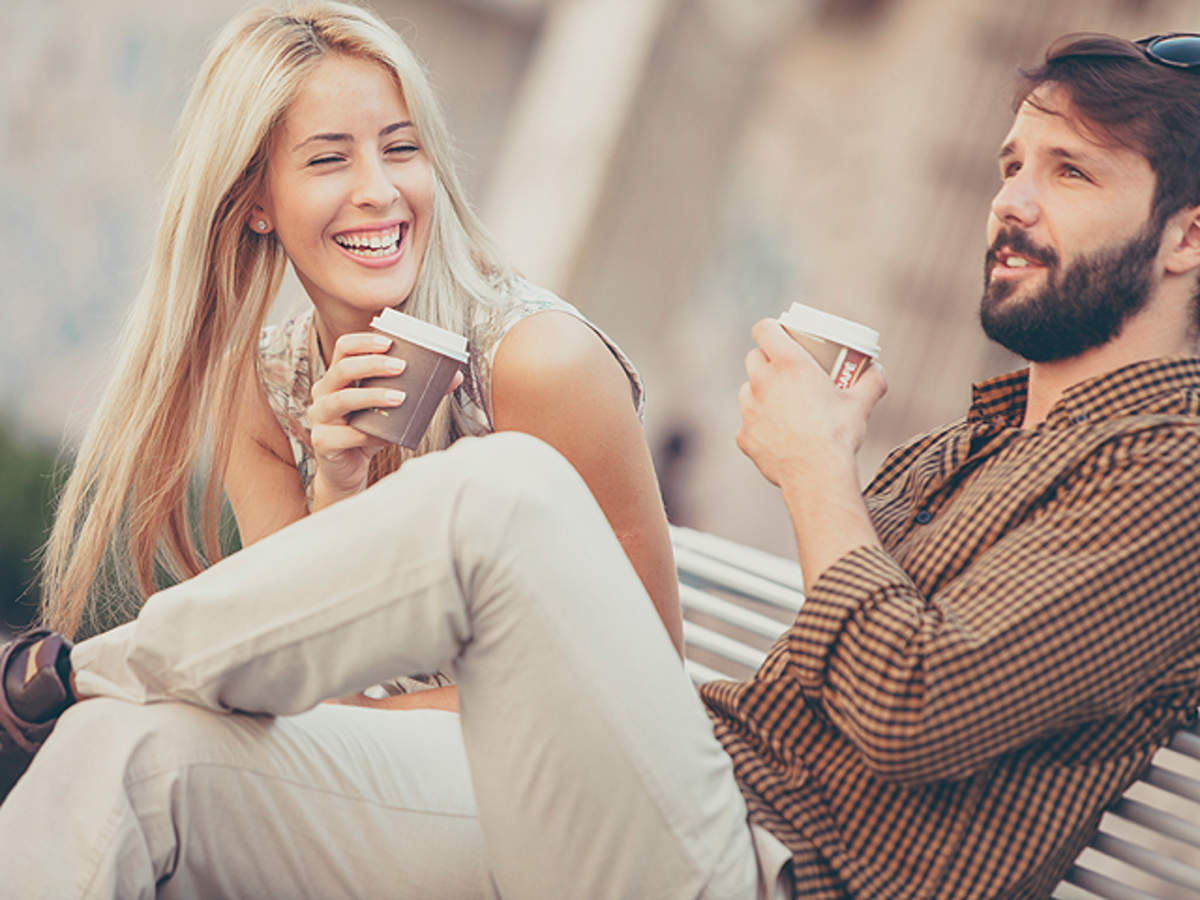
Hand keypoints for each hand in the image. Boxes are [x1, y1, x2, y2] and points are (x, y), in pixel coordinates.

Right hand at [308, 332, 405, 503]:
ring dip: (372, 396)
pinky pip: (344, 435)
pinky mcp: (322, 441)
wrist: (349, 469)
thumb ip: (416, 390)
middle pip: (342, 369)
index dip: (364, 342)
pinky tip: (386, 436)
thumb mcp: (392, 409)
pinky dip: (366, 435)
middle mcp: (324, 392)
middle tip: (401, 366)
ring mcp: (320, 417)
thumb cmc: (369, 432)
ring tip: (400, 397)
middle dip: (372, 364)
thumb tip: (454, 377)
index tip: (390, 342)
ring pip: (341, 399)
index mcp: (338, 377)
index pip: (344, 347)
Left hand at [736, 318, 885, 486]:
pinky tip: (777, 435)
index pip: (764, 329)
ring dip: (759, 392)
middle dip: (766, 360)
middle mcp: (762, 382)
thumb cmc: (838, 434)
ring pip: (747, 390)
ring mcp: (749, 409)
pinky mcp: (743, 435)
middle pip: (753, 358)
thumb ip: (872, 381)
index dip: (770, 328)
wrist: (816, 474)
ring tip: (780, 404)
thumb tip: (879, 370)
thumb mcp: (861, 404)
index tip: (779, 334)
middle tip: (784, 371)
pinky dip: (759, 426)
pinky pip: (748, 423)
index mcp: (789, 364)